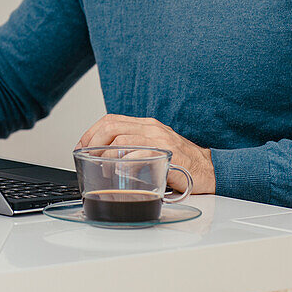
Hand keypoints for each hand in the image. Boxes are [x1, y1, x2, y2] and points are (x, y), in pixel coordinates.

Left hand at [76, 115, 215, 193]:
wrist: (210, 169)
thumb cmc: (182, 162)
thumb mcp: (155, 148)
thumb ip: (136, 148)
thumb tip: (106, 159)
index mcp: (146, 125)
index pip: (111, 120)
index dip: (91, 131)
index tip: (81, 145)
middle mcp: (151, 128)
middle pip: (110, 127)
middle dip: (92, 142)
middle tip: (86, 157)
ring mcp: (158, 140)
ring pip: (120, 140)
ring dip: (104, 155)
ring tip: (100, 167)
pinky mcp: (166, 154)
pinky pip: (138, 154)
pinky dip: (124, 163)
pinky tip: (119, 172)